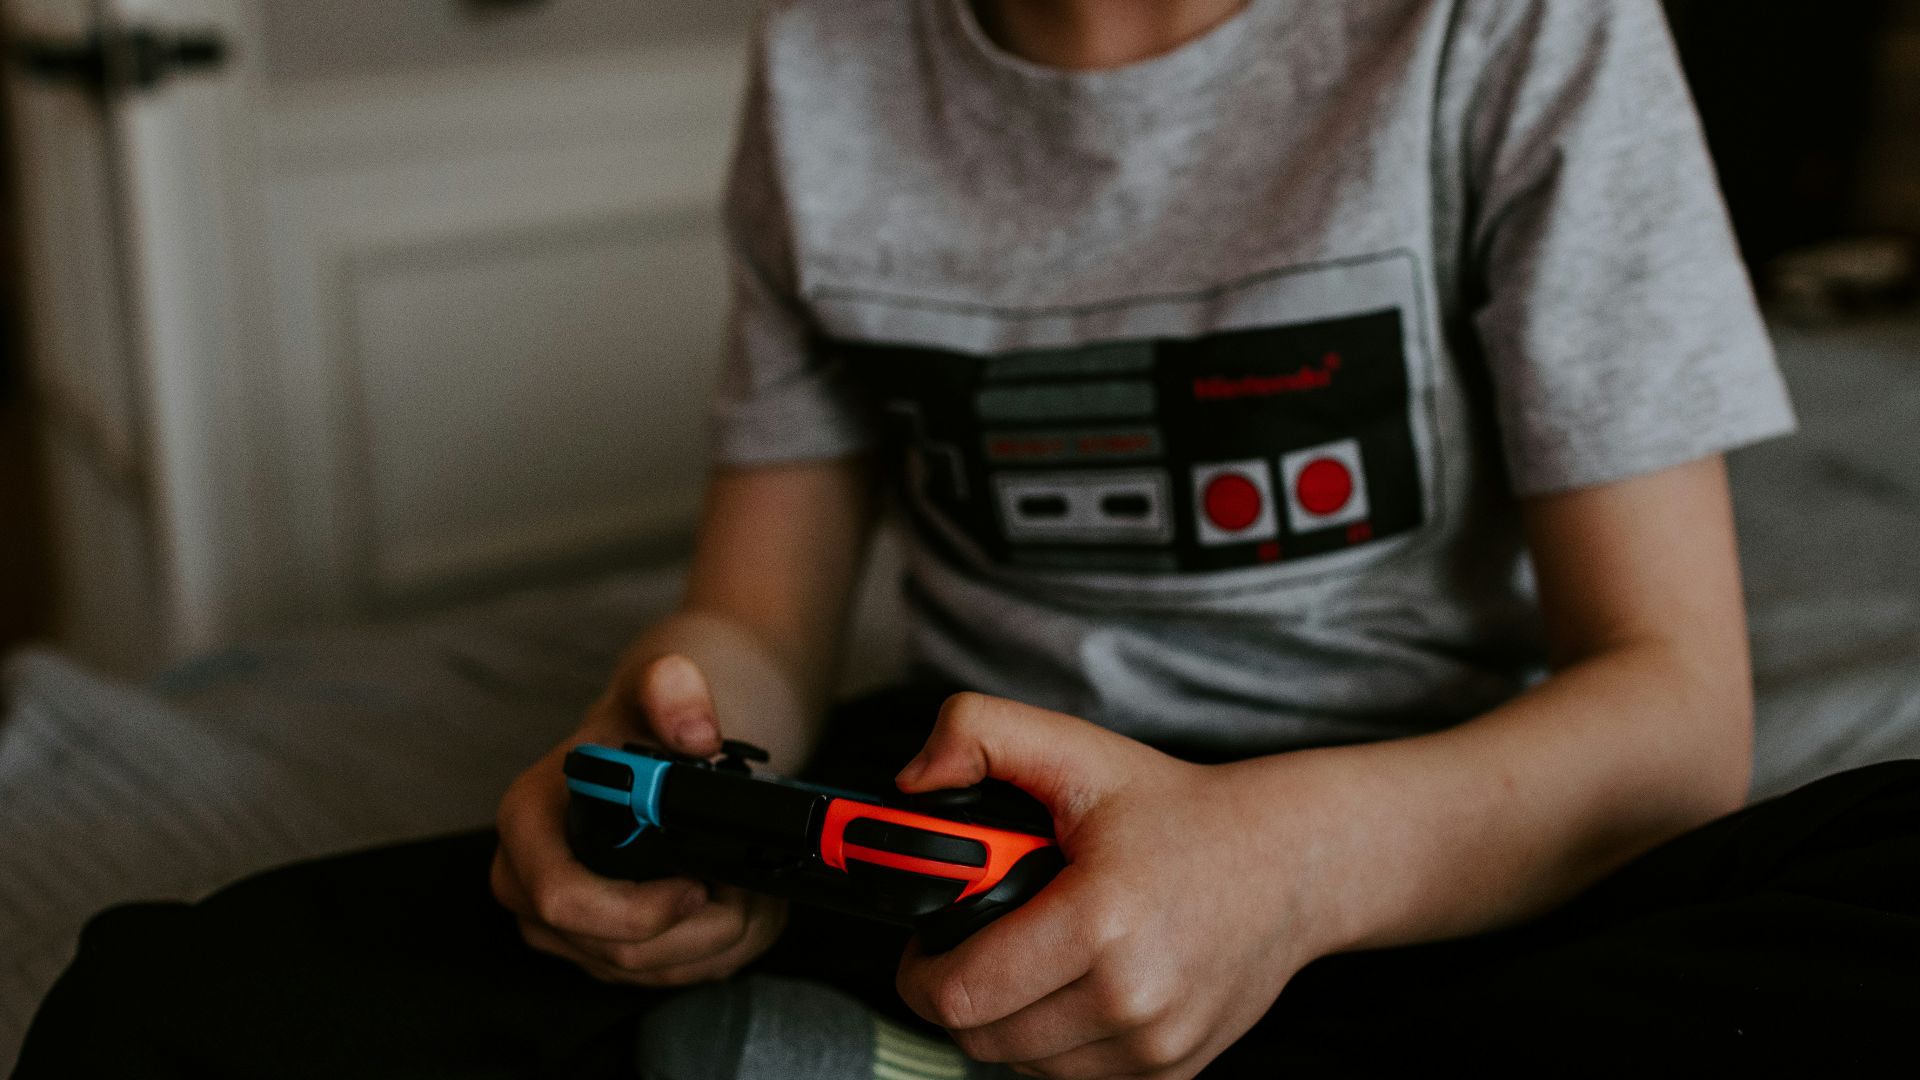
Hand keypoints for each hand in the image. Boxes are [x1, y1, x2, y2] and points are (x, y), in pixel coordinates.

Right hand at [490, 652, 787, 985]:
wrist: (649, 751)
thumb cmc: (642, 725)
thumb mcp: (657, 688)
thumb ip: (673, 690)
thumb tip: (697, 733)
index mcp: (527, 823)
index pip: (563, 898)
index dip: (637, 908)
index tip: (699, 883)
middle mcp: (529, 884)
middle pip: (618, 949)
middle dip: (701, 926)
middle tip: (750, 886)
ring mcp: (564, 928)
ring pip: (652, 970)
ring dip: (720, 938)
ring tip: (753, 888)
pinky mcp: (601, 952)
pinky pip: (666, 975)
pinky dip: (718, 949)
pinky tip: (741, 904)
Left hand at [893, 694, 1336, 1078]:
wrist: (1288, 863)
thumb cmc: (1177, 811)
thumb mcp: (1076, 749)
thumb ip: (979, 733)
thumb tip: (911, 782)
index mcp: (1101, 920)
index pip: (961, 993)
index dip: (920, 970)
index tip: (926, 941)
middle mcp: (1134, 996)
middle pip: (982, 1037)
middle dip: (957, 993)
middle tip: (973, 944)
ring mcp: (1158, 1044)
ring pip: (1022, 1065)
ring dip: (1006, 1020)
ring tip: (1029, 958)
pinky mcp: (1173, 1071)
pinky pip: (1072, 1077)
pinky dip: (1054, 1042)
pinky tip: (1071, 985)